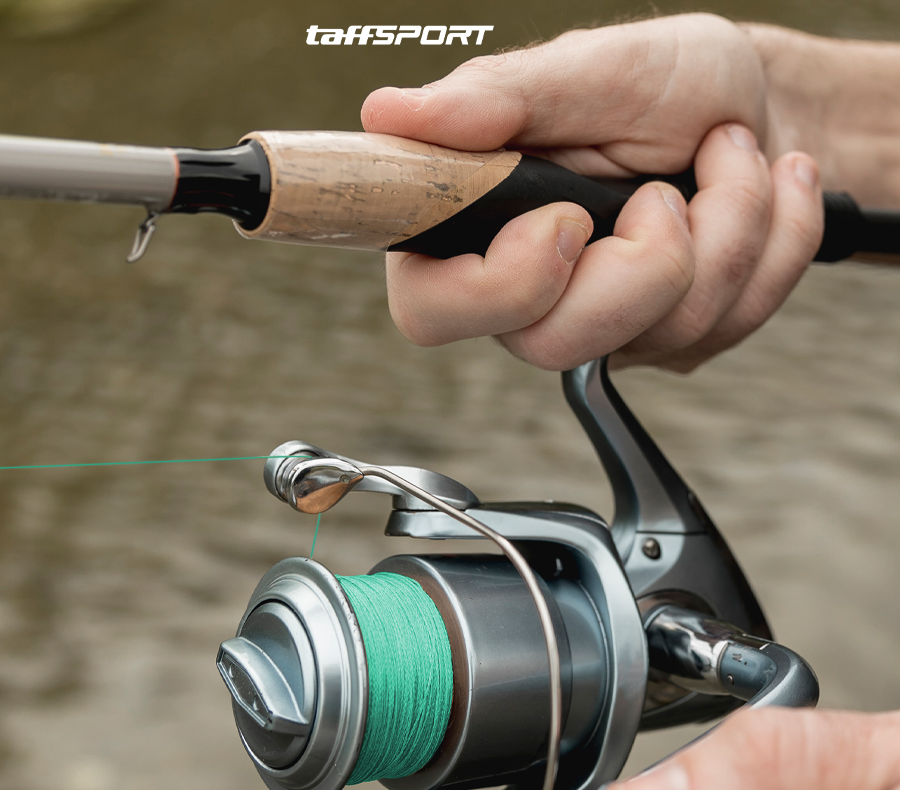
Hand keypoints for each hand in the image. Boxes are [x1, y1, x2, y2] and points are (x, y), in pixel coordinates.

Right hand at [361, 14, 823, 371]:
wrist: (769, 106)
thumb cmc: (669, 83)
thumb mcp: (589, 68)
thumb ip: (496, 97)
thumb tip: (389, 113)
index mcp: (479, 230)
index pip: (432, 313)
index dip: (501, 285)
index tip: (566, 218)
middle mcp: (530, 296)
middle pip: (556, 345)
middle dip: (649, 260)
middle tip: (669, 186)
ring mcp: (604, 328)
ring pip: (663, 333)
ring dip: (731, 225)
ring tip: (731, 154)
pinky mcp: (672, 344)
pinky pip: (730, 324)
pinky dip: (774, 244)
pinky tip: (765, 193)